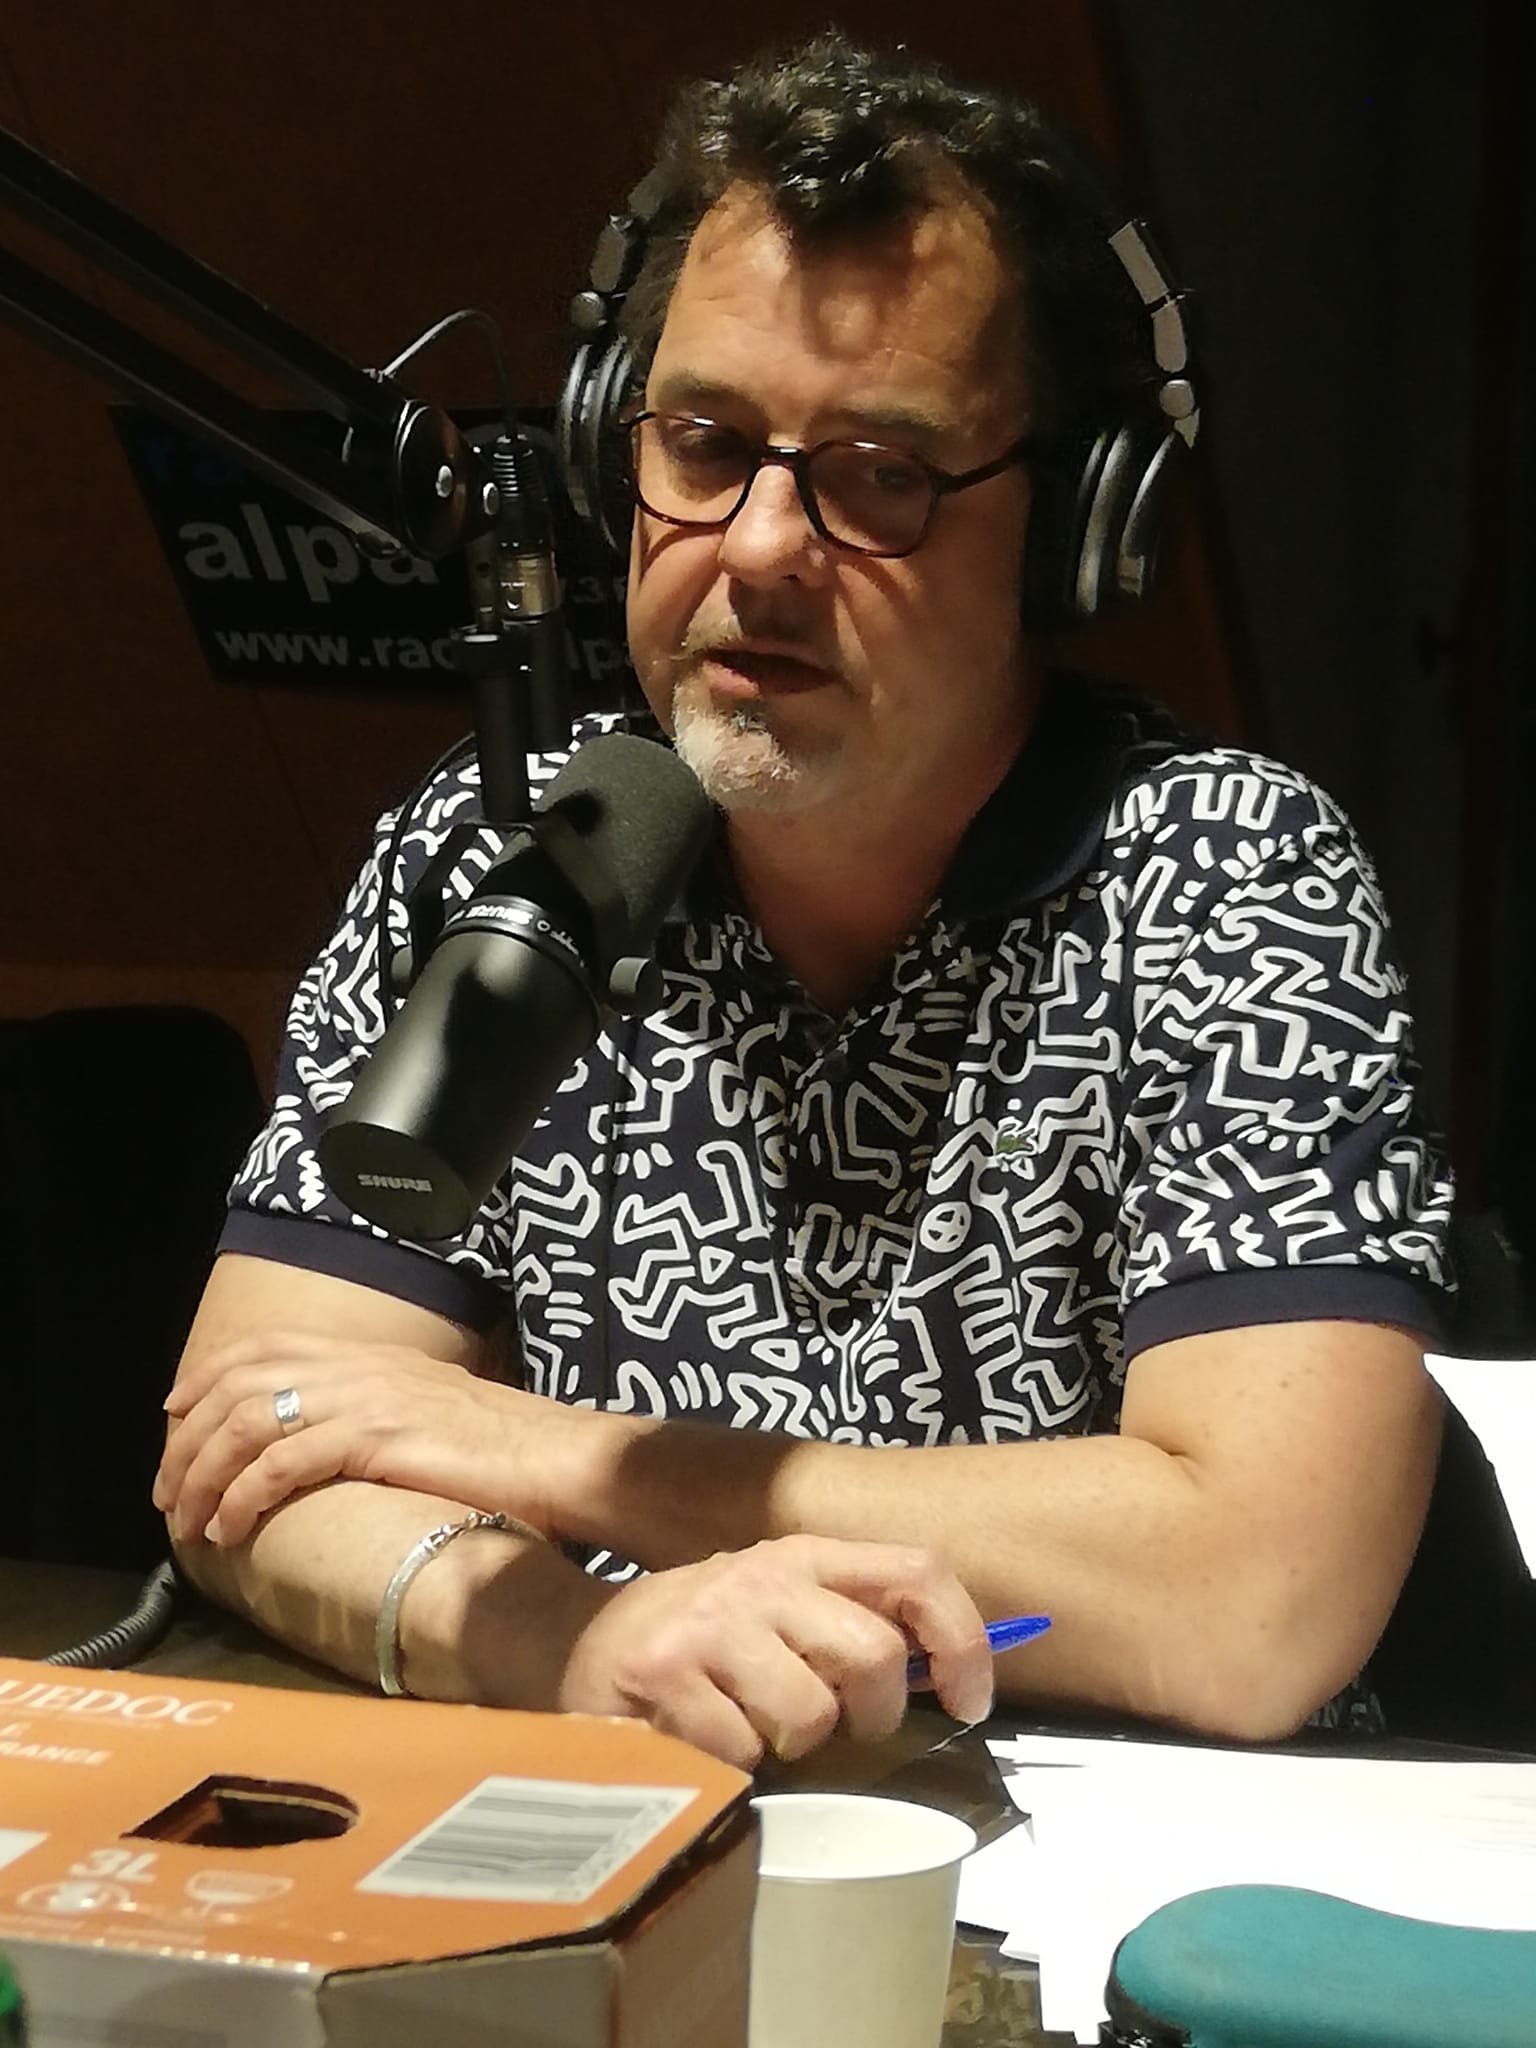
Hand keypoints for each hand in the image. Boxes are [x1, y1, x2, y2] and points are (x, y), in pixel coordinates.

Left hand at [155, 1332, 591, 1544]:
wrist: (563, 1457)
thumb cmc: (513, 1452)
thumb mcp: (436, 1418)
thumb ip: (387, 1418)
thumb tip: (342, 1451)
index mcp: (376, 1355)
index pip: (272, 1344)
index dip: (211, 1373)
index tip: (176, 1411)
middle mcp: (364, 1365)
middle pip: (243, 1381)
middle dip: (189, 1437)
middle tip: (169, 1490)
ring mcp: (369, 1396)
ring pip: (250, 1420)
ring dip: (204, 1474)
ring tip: (188, 1520)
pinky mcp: (376, 1436)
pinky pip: (283, 1462)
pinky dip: (243, 1497)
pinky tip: (231, 1529)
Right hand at [559, 1533, 993, 1768]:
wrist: (580, 1641)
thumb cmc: (703, 1639)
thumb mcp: (779, 1611)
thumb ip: (850, 1627)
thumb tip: (947, 1674)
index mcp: (804, 1556)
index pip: (918, 1571)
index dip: (964, 1639)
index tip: (970, 1700)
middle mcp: (763, 1575)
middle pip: (875, 1656)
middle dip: (869, 1715)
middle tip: (833, 1726)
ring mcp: (711, 1619)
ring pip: (810, 1716)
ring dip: (788, 1745)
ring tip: (748, 1722)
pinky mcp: (664, 1669)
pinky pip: (742, 1751)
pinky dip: (730, 1764)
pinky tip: (698, 1734)